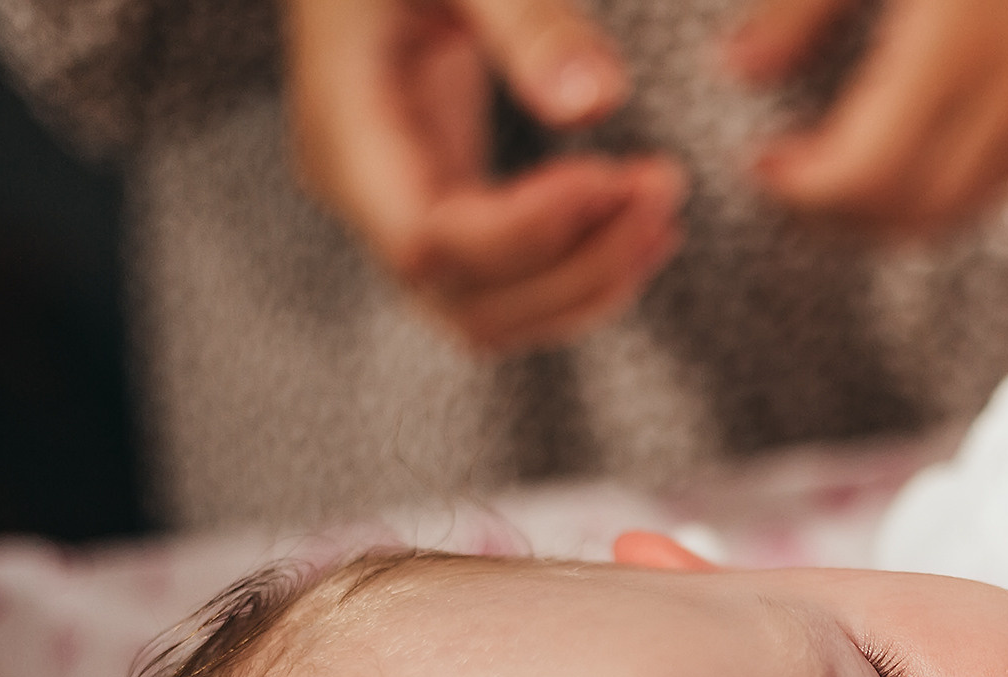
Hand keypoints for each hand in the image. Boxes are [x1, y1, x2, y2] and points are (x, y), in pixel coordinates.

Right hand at [282, 0, 687, 352]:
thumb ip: (527, 20)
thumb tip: (600, 101)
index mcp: (344, 129)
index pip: (425, 243)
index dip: (526, 231)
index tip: (610, 175)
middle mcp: (360, 193)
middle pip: (467, 301)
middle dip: (579, 268)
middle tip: (663, 190)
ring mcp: (394, 212)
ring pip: (492, 315)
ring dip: (590, 282)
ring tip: (661, 206)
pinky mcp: (438, 209)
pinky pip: (507, 286)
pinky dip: (580, 272)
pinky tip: (638, 220)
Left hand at [724, 0, 1007, 235]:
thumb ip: (802, 4)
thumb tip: (742, 68)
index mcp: (959, 40)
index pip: (870, 171)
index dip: (806, 190)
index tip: (762, 167)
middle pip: (914, 210)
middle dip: (841, 215)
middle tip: (790, 183)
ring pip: (961, 209)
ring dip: (890, 211)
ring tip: (834, 173)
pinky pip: (999, 181)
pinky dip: (940, 187)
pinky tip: (899, 149)